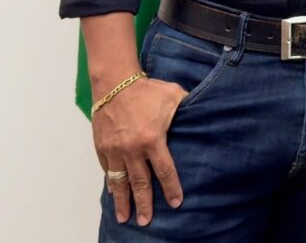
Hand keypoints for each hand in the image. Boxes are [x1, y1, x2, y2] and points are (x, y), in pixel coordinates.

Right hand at [93, 75, 188, 225]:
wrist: (115, 83)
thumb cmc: (147, 89)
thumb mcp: (173, 95)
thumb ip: (187, 107)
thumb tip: (204, 111)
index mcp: (152, 139)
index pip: (164, 170)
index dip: (171, 188)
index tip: (176, 203)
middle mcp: (133, 150)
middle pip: (140, 183)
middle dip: (144, 204)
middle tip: (146, 222)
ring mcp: (115, 150)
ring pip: (119, 182)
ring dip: (123, 201)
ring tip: (125, 217)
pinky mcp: (102, 148)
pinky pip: (107, 171)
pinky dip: (111, 183)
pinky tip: (114, 192)